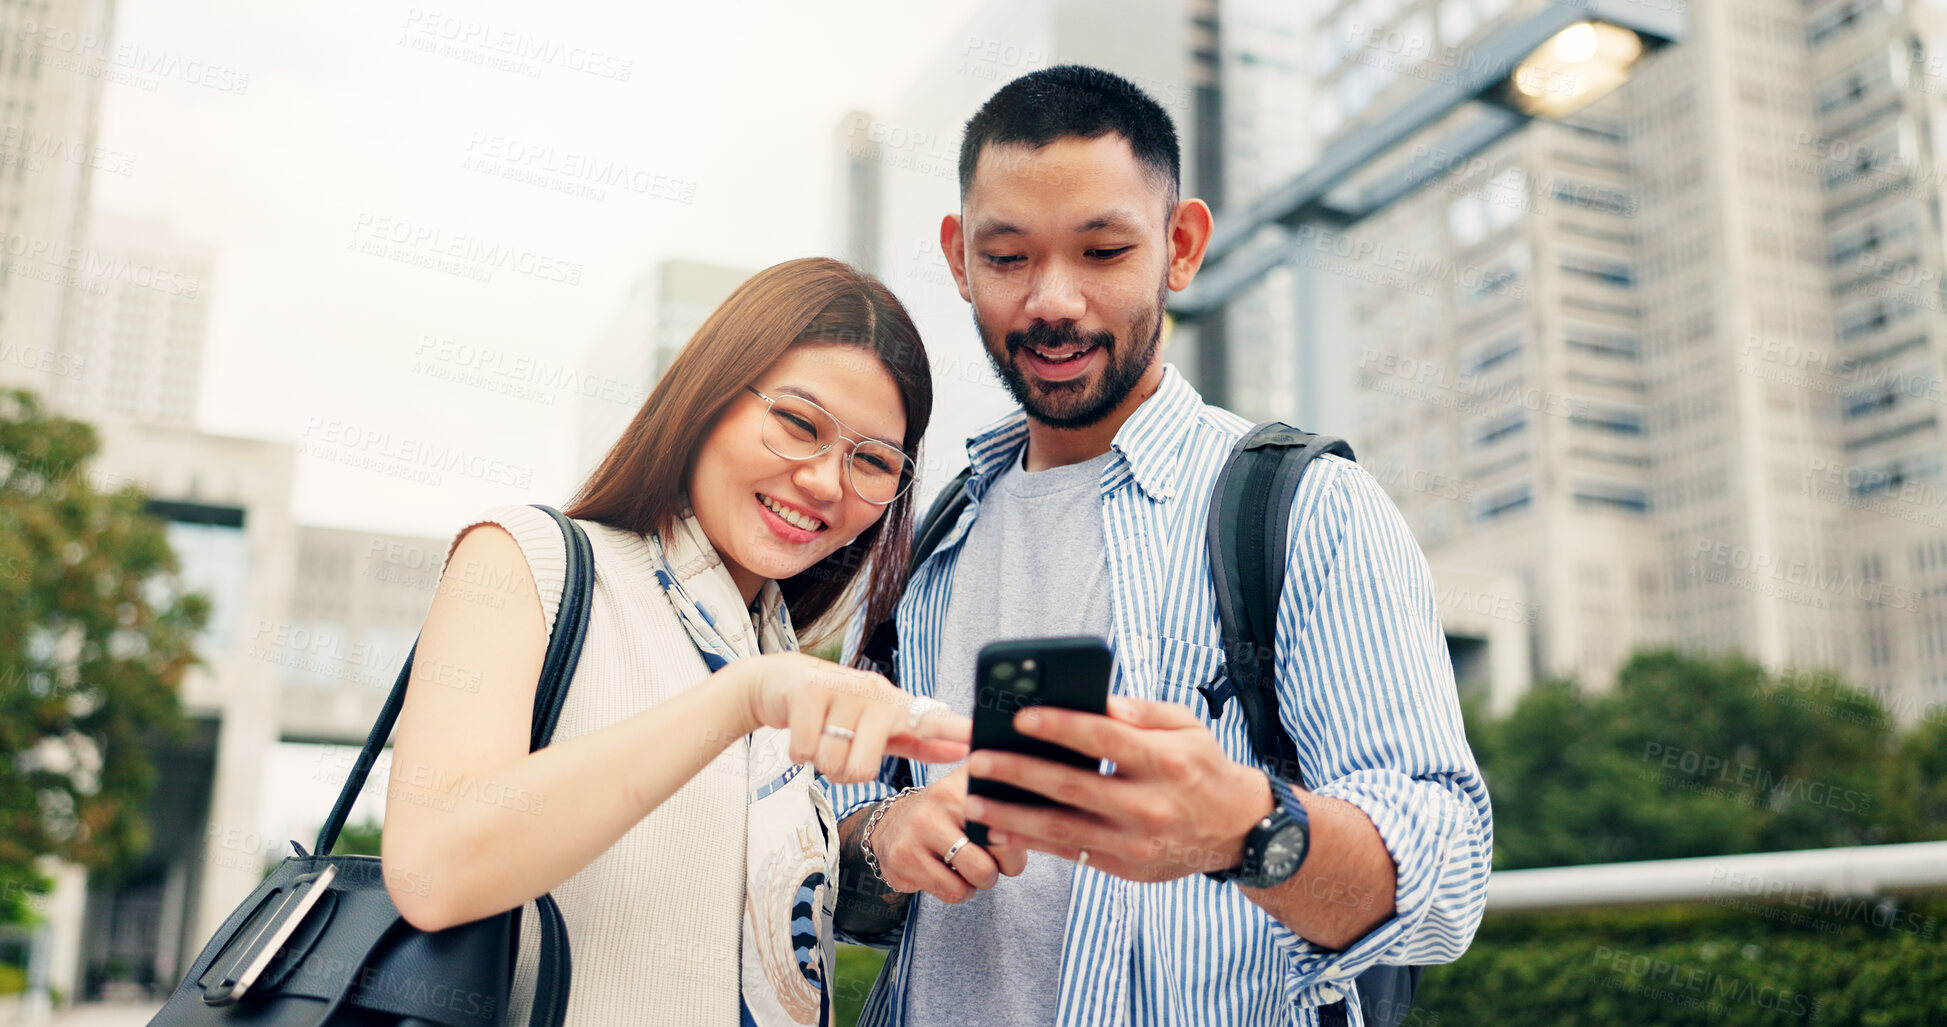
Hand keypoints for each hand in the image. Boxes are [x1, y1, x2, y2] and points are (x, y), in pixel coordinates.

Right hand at [738, 653, 970, 782]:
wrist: (781, 681)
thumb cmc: (837, 711)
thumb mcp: (879, 725)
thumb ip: (918, 741)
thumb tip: (960, 751)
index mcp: (893, 705)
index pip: (927, 720)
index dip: (950, 731)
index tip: (974, 740)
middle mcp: (873, 694)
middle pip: (863, 771)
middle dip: (843, 772)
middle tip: (837, 750)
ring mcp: (841, 690)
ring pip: (831, 763)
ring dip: (819, 761)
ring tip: (819, 736)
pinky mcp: (809, 691)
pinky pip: (804, 751)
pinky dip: (798, 751)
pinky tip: (801, 730)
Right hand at [869, 766, 1028, 902]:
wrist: (891, 824)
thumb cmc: (950, 816)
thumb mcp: (976, 796)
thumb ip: (1011, 801)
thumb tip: (1048, 822)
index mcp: (967, 781)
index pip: (1011, 814)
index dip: (1020, 838)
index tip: (1014, 841)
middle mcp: (941, 799)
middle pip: (997, 851)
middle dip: (1000, 867)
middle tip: (990, 863)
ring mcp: (918, 830)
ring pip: (976, 878)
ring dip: (978, 883)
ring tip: (967, 868)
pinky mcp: (903, 859)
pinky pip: (951, 892)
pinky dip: (958, 891)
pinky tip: (947, 875)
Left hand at [959, 696, 1269, 882]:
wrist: (1238, 829)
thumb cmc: (1203, 766)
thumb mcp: (1186, 727)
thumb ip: (1141, 711)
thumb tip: (1098, 700)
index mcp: (1165, 761)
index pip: (1105, 739)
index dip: (1061, 727)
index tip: (1021, 716)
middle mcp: (1149, 804)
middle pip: (1074, 787)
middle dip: (1020, 773)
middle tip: (980, 760)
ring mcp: (1135, 841)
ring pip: (1064, 829)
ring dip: (1013, 817)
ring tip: (975, 803)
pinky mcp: (1124, 866)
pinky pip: (1070, 854)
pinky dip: (1032, 843)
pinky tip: (1000, 830)